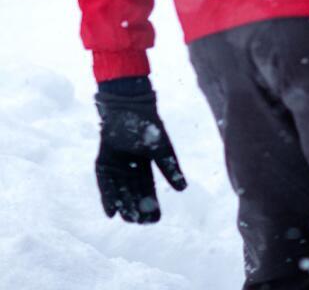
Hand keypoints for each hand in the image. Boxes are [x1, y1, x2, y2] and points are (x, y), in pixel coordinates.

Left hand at [95, 78, 186, 223]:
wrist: (128, 109)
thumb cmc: (148, 126)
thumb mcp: (163, 149)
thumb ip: (170, 169)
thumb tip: (183, 189)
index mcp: (146, 167)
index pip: (149, 191)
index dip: (152, 205)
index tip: (155, 219)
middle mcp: (130, 170)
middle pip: (134, 194)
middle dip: (137, 208)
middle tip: (141, 222)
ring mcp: (115, 167)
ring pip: (120, 192)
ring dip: (123, 206)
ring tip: (128, 219)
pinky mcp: (103, 164)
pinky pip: (104, 185)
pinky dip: (107, 198)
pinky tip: (110, 213)